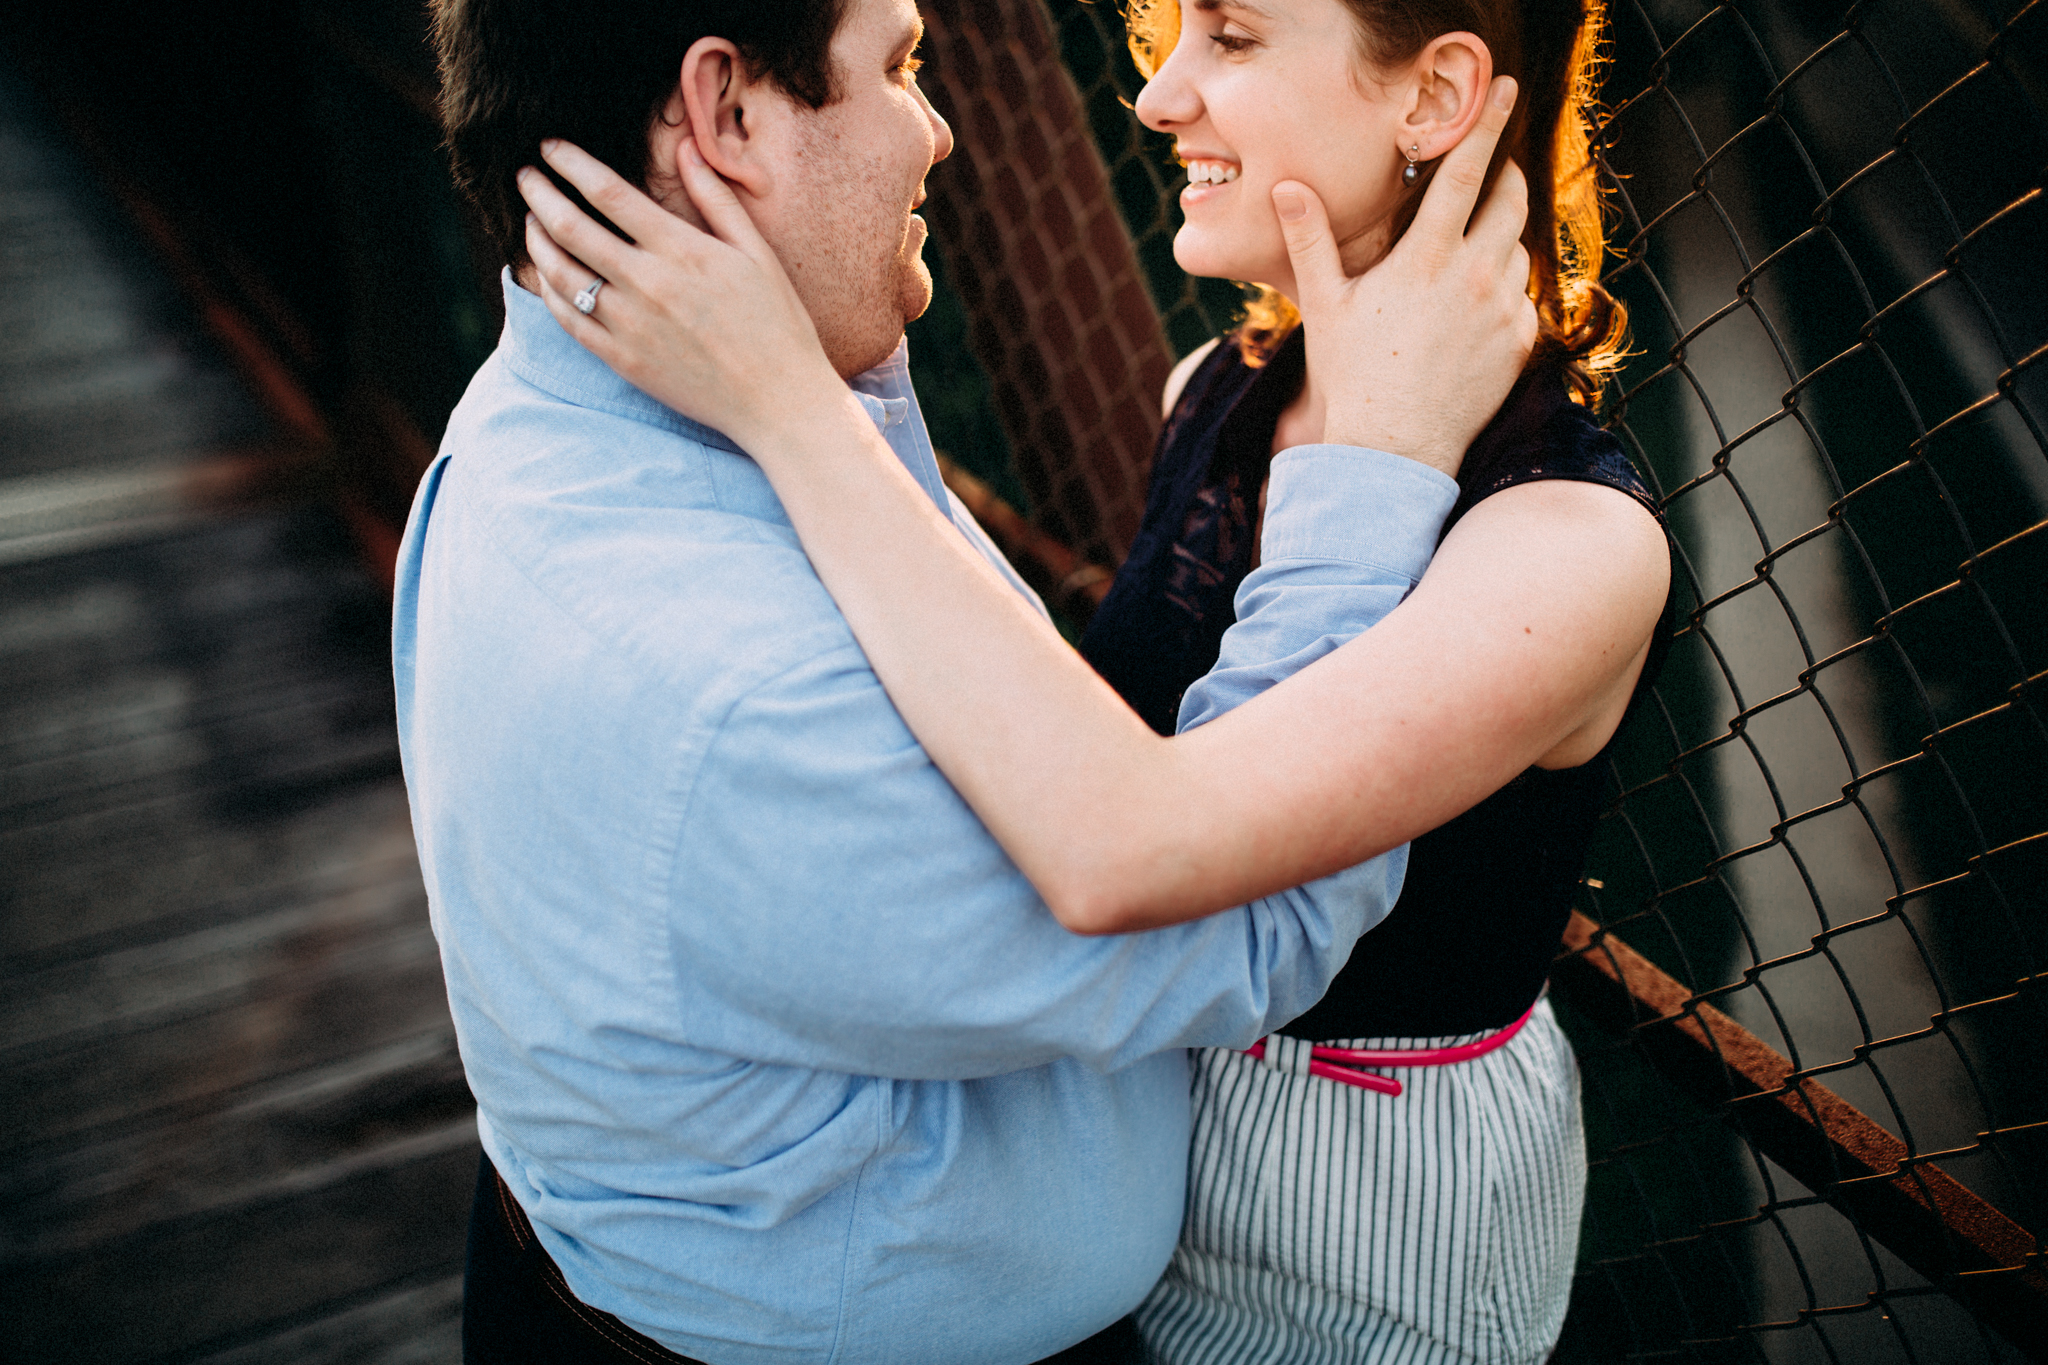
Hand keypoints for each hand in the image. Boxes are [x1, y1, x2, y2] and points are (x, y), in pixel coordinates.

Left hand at [516, 138, 847, 448]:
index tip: (549, 145)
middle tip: (523, 174)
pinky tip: (547, 274)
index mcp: (680, 250)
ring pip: (560, 273)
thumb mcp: (757, 253)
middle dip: (539, 193)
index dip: (570, 163)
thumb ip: (717, 199)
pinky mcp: (623, 360)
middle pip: (571, 227)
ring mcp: (630, 325)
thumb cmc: (778, 323)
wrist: (778, 401)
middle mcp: (647, 283)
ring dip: (536, 241)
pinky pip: (570, 319)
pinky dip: (550, 290)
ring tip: (530, 221)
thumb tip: (689, 148)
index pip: (608, 192)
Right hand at [1274, 76, 1538, 477]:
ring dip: (1498, 241)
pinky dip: (1503, 293)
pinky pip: (1522, 298)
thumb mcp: (1324, 304)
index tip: (1506, 92)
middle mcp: (1476, 277)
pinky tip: (1469, 315)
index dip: (1488, 125)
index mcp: (1427, 259)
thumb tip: (1288, 186)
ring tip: (1464, 261)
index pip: (1467, 172)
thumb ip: (1311, 239)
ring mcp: (1504, 311)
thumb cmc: (1352, 376)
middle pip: (1509, 200)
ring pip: (1516, 249)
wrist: (1393, 450)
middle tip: (1494, 169)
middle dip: (1506, 175)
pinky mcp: (1519, 342)